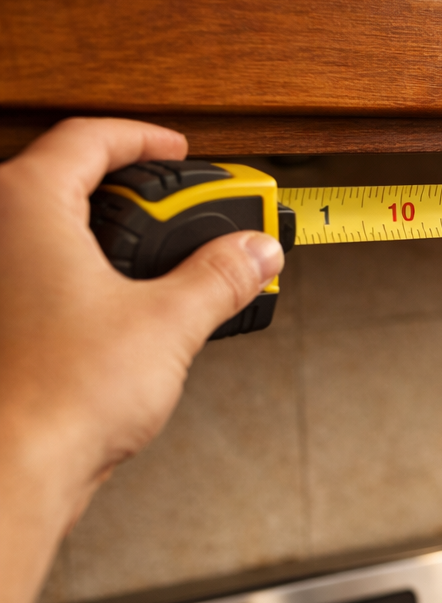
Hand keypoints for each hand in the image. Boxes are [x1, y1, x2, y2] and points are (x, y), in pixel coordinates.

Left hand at [0, 117, 282, 602]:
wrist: (15, 464)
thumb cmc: (59, 395)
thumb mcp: (169, 323)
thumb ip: (221, 277)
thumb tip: (255, 253)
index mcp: (26, 204)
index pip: (87, 138)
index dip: (144, 138)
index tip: (180, 151)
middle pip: (67, 178)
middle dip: (135, 195)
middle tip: (190, 218)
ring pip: (52, 230)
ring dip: (111, 239)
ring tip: (170, 270)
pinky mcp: (2, 319)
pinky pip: (39, 272)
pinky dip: (84, 275)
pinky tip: (127, 312)